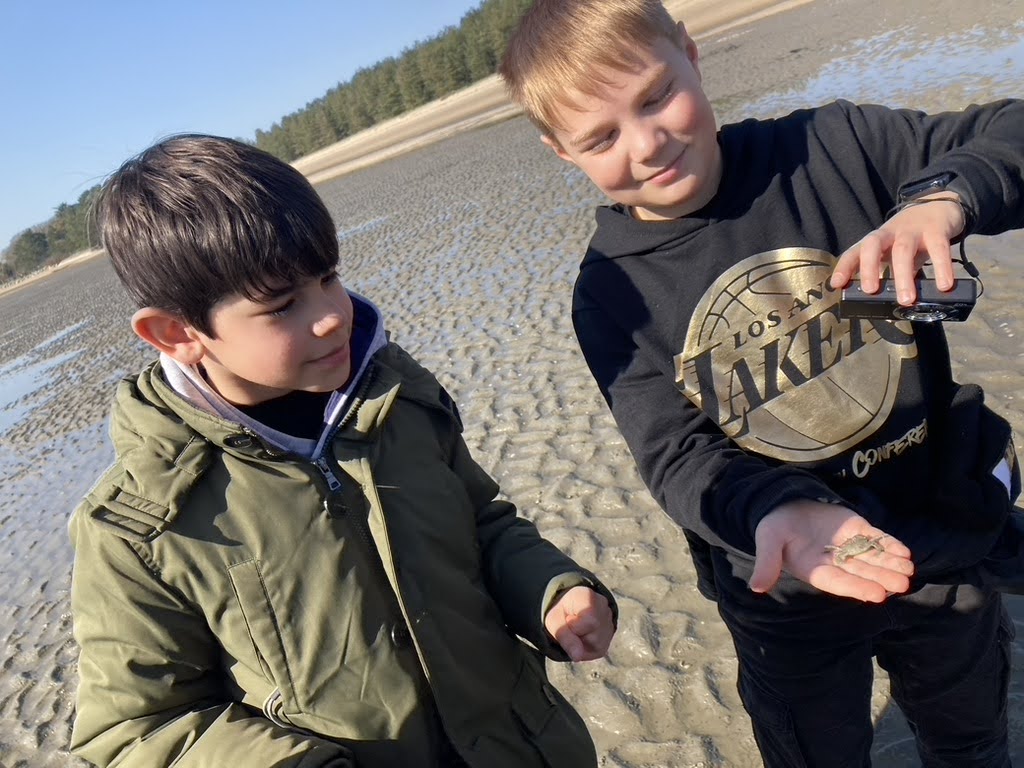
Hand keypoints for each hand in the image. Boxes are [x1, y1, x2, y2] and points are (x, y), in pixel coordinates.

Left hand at [544, 586, 614, 660]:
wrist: (567, 609)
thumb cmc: (561, 612)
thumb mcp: (553, 620)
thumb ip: (563, 634)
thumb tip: (577, 656)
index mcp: (588, 596)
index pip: (590, 621)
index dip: (574, 626)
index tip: (567, 618)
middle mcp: (604, 606)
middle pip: (594, 636)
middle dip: (578, 636)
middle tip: (571, 625)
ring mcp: (609, 620)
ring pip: (598, 645)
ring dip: (582, 643)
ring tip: (577, 630)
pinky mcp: (610, 635)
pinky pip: (599, 650)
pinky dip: (587, 648)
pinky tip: (582, 636)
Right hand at [749, 499, 914, 601]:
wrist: (784, 504)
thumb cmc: (774, 526)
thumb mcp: (767, 541)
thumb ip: (767, 563)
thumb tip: (756, 588)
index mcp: (814, 569)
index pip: (838, 581)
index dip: (857, 587)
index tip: (877, 594)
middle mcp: (835, 561)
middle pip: (861, 572)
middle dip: (881, 578)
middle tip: (901, 585)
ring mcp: (848, 545)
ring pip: (873, 558)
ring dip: (890, 564)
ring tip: (908, 570)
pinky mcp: (857, 529)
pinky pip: (876, 539)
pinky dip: (890, 545)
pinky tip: (904, 553)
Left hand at [830, 194, 965, 304]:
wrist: (940, 205)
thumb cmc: (912, 236)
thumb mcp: (895, 252)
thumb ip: (890, 272)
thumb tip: (887, 302)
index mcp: (876, 240)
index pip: (854, 251)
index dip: (844, 266)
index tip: (837, 284)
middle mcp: (890, 233)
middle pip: (872, 246)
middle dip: (868, 268)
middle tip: (870, 291)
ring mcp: (912, 230)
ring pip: (903, 250)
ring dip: (903, 276)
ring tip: (906, 300)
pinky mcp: (937, 229)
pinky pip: (939, 248)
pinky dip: (942, 267)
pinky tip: (944, 285)